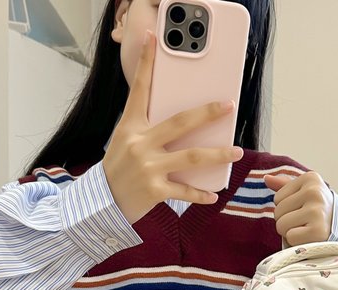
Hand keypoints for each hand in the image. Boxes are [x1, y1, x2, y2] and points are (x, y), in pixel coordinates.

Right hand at [102, 31, 243, 224]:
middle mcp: (140, 144)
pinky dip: (200, 194)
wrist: (101, 203)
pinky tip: (214, 194)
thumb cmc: (118, 169)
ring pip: (190, 158)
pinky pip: (184, 191)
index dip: (146, 63)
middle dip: (206, 113)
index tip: (153, 38)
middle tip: (228, 105)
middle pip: (180, 123)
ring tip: (236, 151)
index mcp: (131, 127)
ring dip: (217, 154)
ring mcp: (148, 168)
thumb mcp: (125, 141)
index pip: (140, 90)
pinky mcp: (155, 191)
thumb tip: (182, 122)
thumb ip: (147, 128)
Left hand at [263, 172, 334, 247]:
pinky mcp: (318, 231)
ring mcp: (317, 211)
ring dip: (290, 232)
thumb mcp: (304, 193)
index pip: (278, 198)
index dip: (287, 208)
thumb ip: (284, 186)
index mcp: (310, 178)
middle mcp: (315, 191)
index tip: (304, 209)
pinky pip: (290, 237)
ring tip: (306, 229)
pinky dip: (297, 241)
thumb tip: (266, 179)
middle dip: (287, 221)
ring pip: (281, 225)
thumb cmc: (317, 210)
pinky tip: (309, 238)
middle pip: (278, 212)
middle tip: (305, 222)